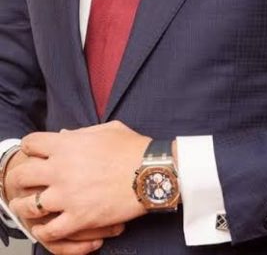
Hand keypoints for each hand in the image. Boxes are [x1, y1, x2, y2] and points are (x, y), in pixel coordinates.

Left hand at [8, 122, 150, 244]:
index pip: (31, 144)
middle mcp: (61, 169)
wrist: (151, 172)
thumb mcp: (106, 130)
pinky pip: (50, 230)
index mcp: (66, 145)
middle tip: (22, 182)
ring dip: (26, 206)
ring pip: (29, 206)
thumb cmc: (133, 148)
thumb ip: (80, 133)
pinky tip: (46, 228)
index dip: (31, 148)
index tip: (34, 153)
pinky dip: (44, 231)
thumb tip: (63, 135)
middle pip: (23, 175)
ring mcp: (67, 195)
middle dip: (20, 178)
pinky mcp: (78, 218)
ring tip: (26, 207)